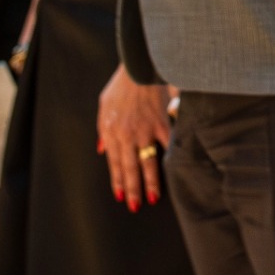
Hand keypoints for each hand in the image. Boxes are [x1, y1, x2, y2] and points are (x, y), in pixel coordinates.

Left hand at [96, 64, 171, 210]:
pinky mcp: (161, 124)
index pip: (114, 163)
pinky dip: (168, 159)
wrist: (138, 68)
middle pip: (130, 168)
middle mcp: (127, 135)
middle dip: (132, 189)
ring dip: (150, 182)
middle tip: (135, 206)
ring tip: (152, 198)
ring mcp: (145, 131)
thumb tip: (101, 151)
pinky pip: (166, 146)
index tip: (121, 196)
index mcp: (111, 132)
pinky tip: (172, 171)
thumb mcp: (103, 106)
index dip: (117, 181)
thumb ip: (102, 131)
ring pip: (148, 162)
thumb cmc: (120, 86)